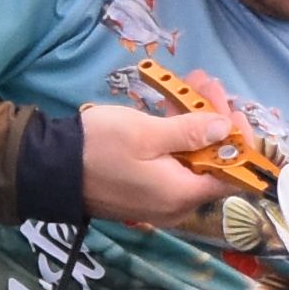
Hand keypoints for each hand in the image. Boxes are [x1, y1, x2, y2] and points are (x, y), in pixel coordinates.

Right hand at [79, 98, 257, 229]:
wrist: (48, 169)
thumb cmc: (99, 148)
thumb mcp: (146, 132)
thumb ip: (190, 133)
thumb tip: (225, 129)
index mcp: (182, 194)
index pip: (231, 176)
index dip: (240, 144)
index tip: (235, 111)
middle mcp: (176, 205)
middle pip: (210, 164)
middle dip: (213, 122)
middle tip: (208, 86)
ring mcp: (158, 201)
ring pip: (189, 161)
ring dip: (193, 124)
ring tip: (190, 84)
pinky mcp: (142, 192)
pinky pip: (170, 166)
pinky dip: (174, 139)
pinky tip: (170, 108)